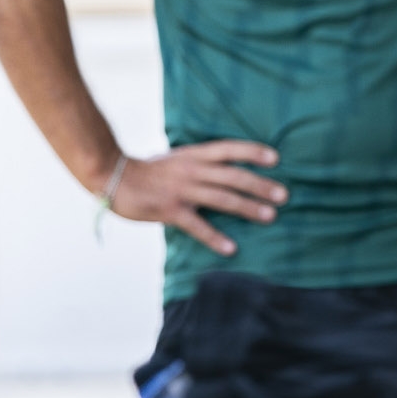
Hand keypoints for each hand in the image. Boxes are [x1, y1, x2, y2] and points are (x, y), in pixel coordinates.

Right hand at [103, 140, 284, 255]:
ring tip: (269, 217)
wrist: (112, 175)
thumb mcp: (177, 158)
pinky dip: (215, 237)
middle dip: (260, 186)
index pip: (229, 149)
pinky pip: (197, 226)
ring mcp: (182, 190)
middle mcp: (192, 170)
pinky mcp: (170, 210)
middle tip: (284, 195)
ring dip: (247, 208)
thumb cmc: (147, 170)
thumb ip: (200, 163)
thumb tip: (224, 170)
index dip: (252, 152)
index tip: (276, 159)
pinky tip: (231, 248)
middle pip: (233, 176)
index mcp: (194, 155)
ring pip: (222, 198)